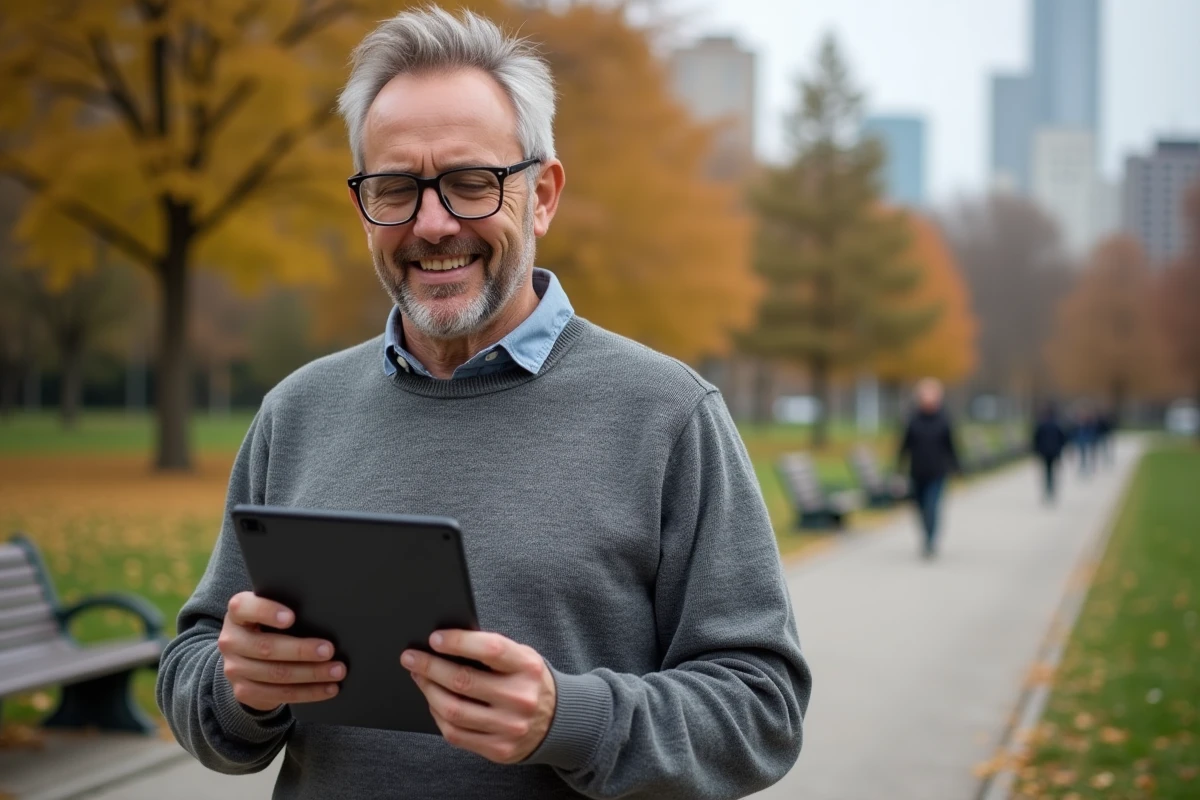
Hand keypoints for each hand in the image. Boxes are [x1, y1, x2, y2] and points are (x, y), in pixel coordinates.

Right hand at [217, 591, 345, 711]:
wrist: (246, 656)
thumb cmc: (270, 624)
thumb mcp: (271, 611)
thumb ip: (288, 607)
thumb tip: (326, 615)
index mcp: (237, 612)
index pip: (244, 607)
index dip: (267, 612)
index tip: (292, 617)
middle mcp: (231, 640)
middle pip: (266, 647)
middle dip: (301, 650)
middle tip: (329, 650)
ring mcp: (234, 668)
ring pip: (276, 674)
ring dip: (311, 674)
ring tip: (336, 671)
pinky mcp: (243, 690)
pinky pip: (278, 695)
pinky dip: (308, 692)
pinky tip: (328, 688)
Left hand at [401, 630, 555, 763]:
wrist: (558, 721)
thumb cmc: (528, 681)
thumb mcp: (521, 657)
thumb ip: (490, 650)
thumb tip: (444, 644)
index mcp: (528, 667)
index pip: (489, 649)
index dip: (458, 642)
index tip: (434, 638)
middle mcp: (520, 698)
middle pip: (463, 681)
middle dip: (430, 667)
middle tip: (411, 658)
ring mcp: (510, 727)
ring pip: (454, 710)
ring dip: (429, 692)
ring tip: (419, 678)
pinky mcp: (499, 749)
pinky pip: (456, 734)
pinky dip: (438, 716)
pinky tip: (433, 702)